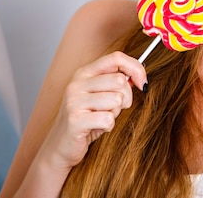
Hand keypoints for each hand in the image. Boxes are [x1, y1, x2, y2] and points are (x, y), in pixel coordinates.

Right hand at [39, 51, 146, 170]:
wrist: (61, 145)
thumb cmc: (86, 119)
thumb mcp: (100, 95)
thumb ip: (116, 83)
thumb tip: (139, 75)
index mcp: (84, 73)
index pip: (116, 58)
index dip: (135, 68)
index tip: (142, 82)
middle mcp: (77, 83)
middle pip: (120, 80)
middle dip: (126, 97)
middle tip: (116, 108)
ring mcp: (74, 101)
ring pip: (116, 100)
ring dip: (115, 113)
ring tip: (101, 118)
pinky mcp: (75, 120)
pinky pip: (108, 119)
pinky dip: (108, 126)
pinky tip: (96, 128)